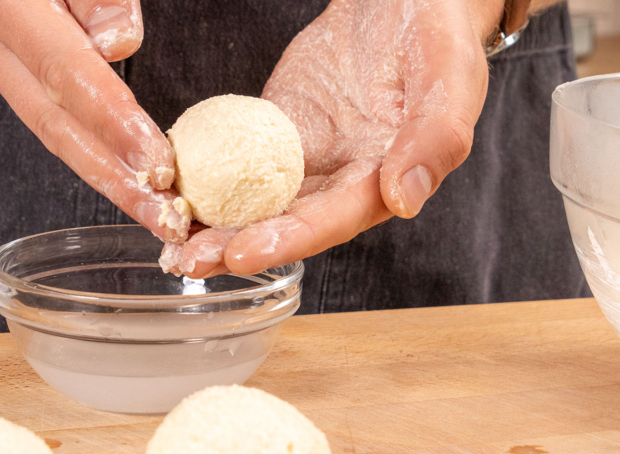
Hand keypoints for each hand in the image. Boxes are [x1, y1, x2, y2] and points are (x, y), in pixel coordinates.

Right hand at [0, 0, 190, 240]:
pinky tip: (136, 189)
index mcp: (3, 6)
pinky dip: (100, 162)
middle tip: (168, 223)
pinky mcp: (15, 79)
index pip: (68, 76)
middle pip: (61, 129)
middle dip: (118, 183)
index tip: (159, 164)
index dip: (115, 125)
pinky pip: (61, 127)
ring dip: (112, 185)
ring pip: (59, 139)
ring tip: (160, 221)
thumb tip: (118, 44)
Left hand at [163, 0, 504, 276]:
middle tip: (185, 260)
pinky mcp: (276, 130)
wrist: (407, 0)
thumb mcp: (450, 82)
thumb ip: (434, 140)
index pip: (331, 221)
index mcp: (382, 182)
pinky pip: (237, 157)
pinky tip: (172, 185)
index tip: (240, 253)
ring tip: (168, 236)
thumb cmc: (440, 40)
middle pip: (283, 223)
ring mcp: (304, 158)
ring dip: (214, 222)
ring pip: (254, 200)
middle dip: (234, 245)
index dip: (286, 240)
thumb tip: (404, 200)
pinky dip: (207, 175)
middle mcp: (340, 182)